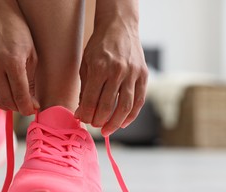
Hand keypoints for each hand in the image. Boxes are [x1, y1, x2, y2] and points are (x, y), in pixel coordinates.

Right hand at [0, 0, 38, 117]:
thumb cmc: (19, 34)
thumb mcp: (31, 55)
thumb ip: (30, 80)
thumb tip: (33, 103)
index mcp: (13, 61)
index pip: (20, 94)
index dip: (28, 107)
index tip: (32, 111)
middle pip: (5, 99)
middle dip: (17, 107)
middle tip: (24, 106)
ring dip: (3, 107)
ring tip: (12, 104)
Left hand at [75, 10, 147, 135]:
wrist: (119, 27)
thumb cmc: (99, 46)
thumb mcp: (85, 64)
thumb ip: (84, 89)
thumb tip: (81, 112)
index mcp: (99, 68)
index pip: (90, 100)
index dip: (85, 114)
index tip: (82, 119)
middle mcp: (117, 71)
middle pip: (107, 106)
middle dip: (98, 121)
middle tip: (94, 125)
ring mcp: (133, 74)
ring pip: (125, 107)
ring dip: (115, 123)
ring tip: (107, 130)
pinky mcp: (143, 75)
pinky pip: (139, 101)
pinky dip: (131, 115)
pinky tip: (123, 123)